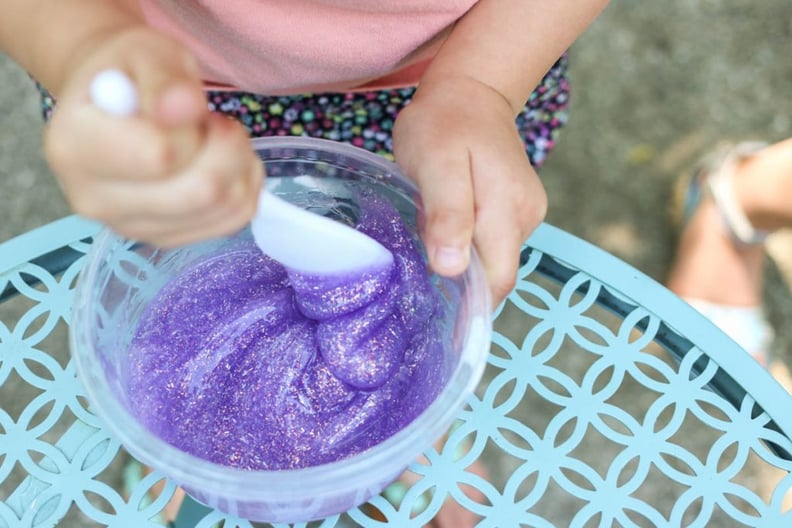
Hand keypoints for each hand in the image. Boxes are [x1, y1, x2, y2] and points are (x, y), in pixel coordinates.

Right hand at [45, 27, 261, 246]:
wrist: (116, 102)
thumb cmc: (129, 74)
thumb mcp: (146, 52)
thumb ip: (165, 78)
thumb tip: (184, 109)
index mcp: (74, 148)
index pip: (161, 156)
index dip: (192, 128)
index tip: (189, 105)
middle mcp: (94, 201)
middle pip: (200, 193)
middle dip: (227, 149)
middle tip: (216, 122)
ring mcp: (130, 228)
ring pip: (223, 209)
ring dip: (238, 166)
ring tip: (215, 139)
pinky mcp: (164, 239)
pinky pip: (232, 221)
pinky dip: (244, 187)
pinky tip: (225, 163)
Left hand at [393, 76, 546, 306]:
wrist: (469, 91)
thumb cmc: (443, 124)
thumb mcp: (436, 164)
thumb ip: (448, 214)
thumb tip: (452, 268)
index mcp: (507, 209)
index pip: (498, 280)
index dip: (473, 306)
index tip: (441, 321)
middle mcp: (526, 215)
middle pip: (497, 273)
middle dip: (464, 283)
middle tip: (424, 273)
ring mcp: (526, 211)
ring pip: (495, 257)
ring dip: (465, 261)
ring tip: (432, 242)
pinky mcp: (518, 206)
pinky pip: (495, 240)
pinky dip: (471, 245)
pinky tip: (449, 230)